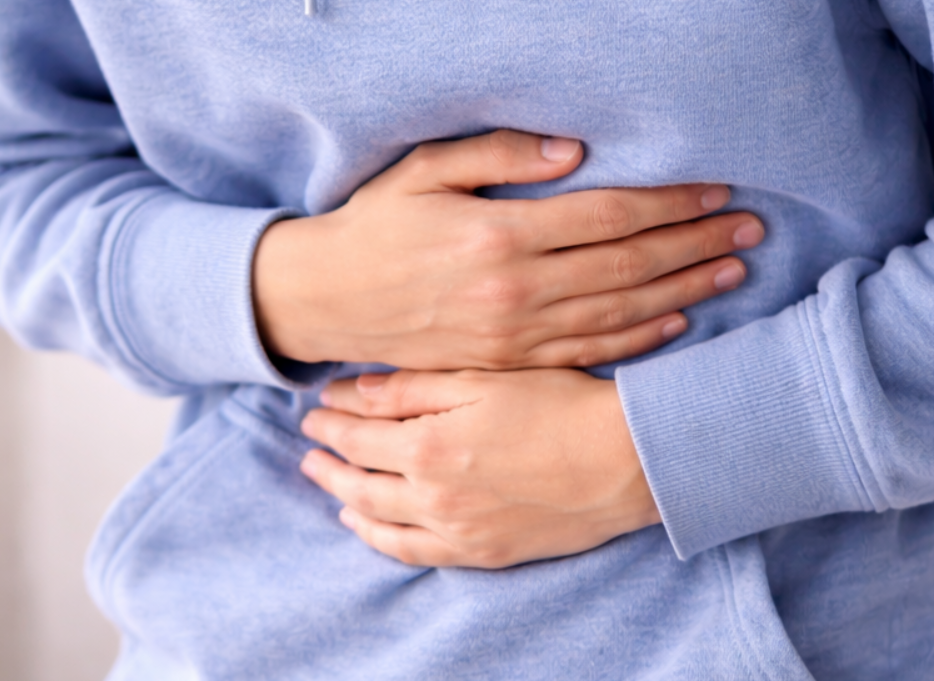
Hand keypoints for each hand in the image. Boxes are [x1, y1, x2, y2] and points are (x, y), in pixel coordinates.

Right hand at [254, 130, 762, 369]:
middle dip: (694, 245)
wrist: (329, 301)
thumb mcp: (424, 172)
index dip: (668, 203)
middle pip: (628, 266)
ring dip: (684, 291)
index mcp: (499, 236)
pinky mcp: (510, 364)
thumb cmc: (376, 226)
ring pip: (620, 314)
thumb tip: (577, 151)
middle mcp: (515, 291)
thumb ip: (500, 156)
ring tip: (731, 271)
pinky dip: (639, 340)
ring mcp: (515, 336)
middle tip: (748, 229)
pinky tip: (678, 323)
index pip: (607, 217)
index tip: (715, 190)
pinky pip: (588, 354)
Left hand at [298, 369, 660, 567]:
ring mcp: (456, 530)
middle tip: (309, 446)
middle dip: (327, 461)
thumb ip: (414, 388)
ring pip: (378, 520)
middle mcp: (432, 496)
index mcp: (428, 446)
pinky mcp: (483, 553)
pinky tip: (366, 525)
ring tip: (328, 482)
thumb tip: (354, 392)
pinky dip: (380, 539)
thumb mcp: (484, 379)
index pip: (357, 435)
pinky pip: (413, 553)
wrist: (625, 460)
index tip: (314, 409)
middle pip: (358, 481)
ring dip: (345, 499)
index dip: (330, 421)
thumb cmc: (561, 405)